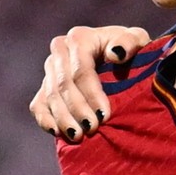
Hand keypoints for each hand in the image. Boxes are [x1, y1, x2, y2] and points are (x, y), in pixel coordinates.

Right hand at [29, 26, 150, 140]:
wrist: (118, 59)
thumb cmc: (131, 51)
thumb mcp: (137, 41)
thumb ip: (130, 42)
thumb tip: (115, 53)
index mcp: (80, 38)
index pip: (81, 69)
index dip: (92, 93)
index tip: (105, 114)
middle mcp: (60, 50)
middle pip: (64, 84)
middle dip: (78, 109)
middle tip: (92, 128)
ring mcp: (50, 69)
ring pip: (50, 96)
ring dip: (63, 118)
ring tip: (78, 136)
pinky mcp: (44, 87)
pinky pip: (38, 105)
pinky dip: (45, 120)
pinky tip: (58, 133)